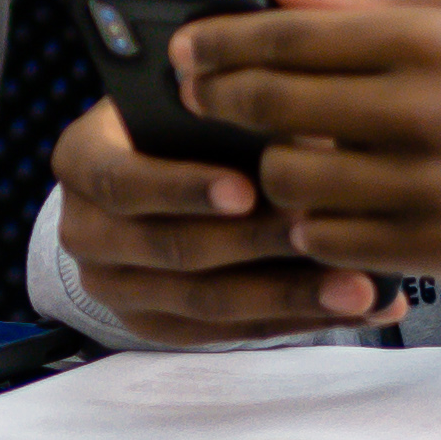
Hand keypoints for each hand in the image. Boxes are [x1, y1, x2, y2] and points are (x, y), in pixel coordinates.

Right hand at [53, 98, 407, 344]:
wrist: (149, 177)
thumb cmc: (181, 127)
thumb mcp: (190, 105)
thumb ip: (235, 113)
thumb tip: (300, 123)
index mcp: (81, 161)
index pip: (120, 180)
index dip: (183, 188)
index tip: (249, 188)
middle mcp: (84, 230)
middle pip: (169, 248)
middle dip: (254, 244)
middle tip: (323, 233)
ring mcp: (113, 286)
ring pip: (204, 302)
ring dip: (289, 294)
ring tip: (359, 285)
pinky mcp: (153, 327)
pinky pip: (226, 334)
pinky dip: (295, 322)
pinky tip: (352, 309)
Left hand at [182, 0, 440, 293]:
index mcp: (429, 40)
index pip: (289, 35)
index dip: (219, 43)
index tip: (181, 53)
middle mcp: (426, 108)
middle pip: (273, 106)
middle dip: (219, 105)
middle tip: (201, 105)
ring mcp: (432, 183)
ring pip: (291, 181)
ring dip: (268, 175)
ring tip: (273, 165)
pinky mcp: (440, 246)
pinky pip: (331, 240)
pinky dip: (310, 229)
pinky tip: (318, 215)